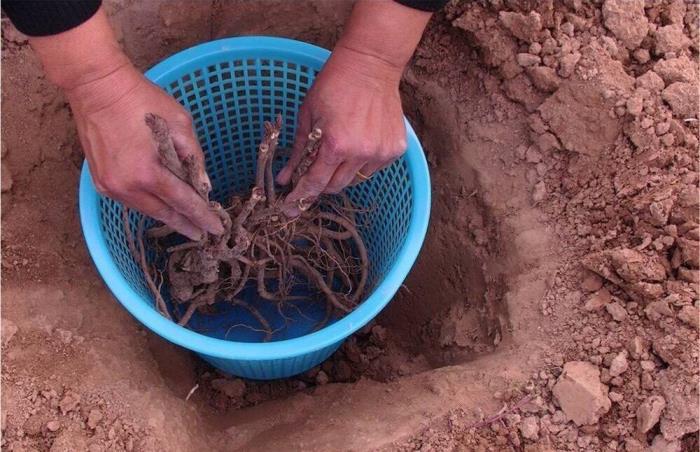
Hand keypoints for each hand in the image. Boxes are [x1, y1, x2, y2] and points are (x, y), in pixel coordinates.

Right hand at [67, 65, 222, 239]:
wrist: (97, 88)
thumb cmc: (142, 100)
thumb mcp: (180, 124)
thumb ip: (195, 157)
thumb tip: (204, 185)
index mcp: (148, 173)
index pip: (183, 203)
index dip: (202, 217)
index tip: (216, 229)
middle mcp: (127, 186)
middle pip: (163, 213)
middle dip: (185, 224)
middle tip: (202, 234)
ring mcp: (110, 186)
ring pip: (146, 209)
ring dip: (167, 215)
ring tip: (185, 222)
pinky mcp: (100, 182)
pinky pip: (131, 200)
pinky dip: (148, 204)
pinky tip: (161, 206)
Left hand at [276, 46, 406, 211]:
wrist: (371, 64)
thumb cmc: (334, 84)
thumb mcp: (308, 115)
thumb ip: (297, 151)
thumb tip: (284, 179)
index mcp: (336, 145)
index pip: (315, 183)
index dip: (301, 196)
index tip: (291, 207)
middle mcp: (361, 153)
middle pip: (335, 186)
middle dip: (320, 183)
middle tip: (313, 171)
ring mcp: (381, 152)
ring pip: (354, 179)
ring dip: (342, 172)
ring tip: (339, 147)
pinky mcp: (396, 149)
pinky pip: (373, 168)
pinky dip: (362, 162)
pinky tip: (359, 141)